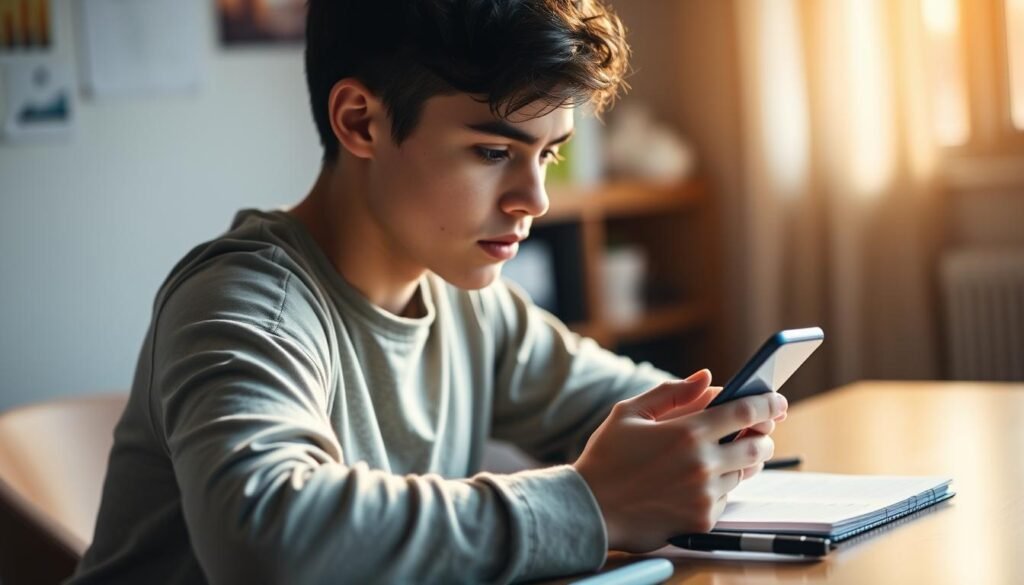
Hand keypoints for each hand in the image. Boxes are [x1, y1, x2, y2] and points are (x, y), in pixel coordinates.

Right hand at [573, 369, 787, 551]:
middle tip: (752, 433)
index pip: (746, 412)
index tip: (778, 400)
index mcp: (686, 432)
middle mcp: (702, 464)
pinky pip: (727, 497)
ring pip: (744, 473)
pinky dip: (720, 487)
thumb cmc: (607, 457)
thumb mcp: (629, 413)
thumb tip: (706, 378)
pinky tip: (696, 483)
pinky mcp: (703, 519)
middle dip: (761, 436)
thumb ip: (671, 392)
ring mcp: (705, 494)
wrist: (591, 510)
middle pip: (758, 446)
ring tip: (720, 456)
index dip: (769, 403)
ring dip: (740, 462)